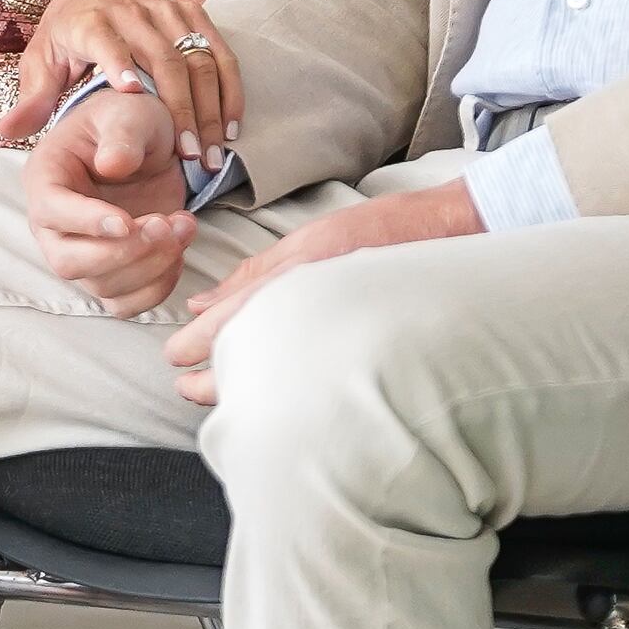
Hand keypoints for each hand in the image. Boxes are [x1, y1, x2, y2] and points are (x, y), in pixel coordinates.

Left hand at [0, 0, 242, 165]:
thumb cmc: (66, 32)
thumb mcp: (41, 60)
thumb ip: (31, 98)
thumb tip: (5, 131)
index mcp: (89, 19)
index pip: (105, 40)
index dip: (117, 62)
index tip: (130, 95)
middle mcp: (131, 9)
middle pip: (163, 58)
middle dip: (180, 109)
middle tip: (189, 155)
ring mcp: (166, 8)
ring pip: (196, 57)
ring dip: (209, 106)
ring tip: (212, 151)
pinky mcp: (191, 11)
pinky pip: (219, 50)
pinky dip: (228, 88)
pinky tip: (231, 126)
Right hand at [25, 79, 196, 313]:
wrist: (149, 144)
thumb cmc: (128, 122)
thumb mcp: (128, 112)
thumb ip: (121, 136)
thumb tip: (112, 165)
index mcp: (46, 178)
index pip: (52, 212)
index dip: (87, 222)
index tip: (127, 222)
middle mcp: (55, 225)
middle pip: (69, 262)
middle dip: (122, 253)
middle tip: (164, 225)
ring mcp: (82, 253)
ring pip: (103, 286)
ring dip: (150, 266)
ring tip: (184, 224)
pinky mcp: (113, 273)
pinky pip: (127, 302)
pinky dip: (158, 287)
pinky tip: (179, 251)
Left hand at [160, 179, 476, 405]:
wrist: (452, 241)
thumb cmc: (379, 234)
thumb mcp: (307, 243)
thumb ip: (253, 276)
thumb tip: (200, 303)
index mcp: (296, 284)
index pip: (231, 324)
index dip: (197, 345)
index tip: (176, 356)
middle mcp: (314, 316)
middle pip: (248, 364)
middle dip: (211, 383)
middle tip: (186, 389)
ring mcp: (338, 339)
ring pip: (275, 379)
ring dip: (243, 388)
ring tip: (217, 393)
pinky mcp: (361, 356)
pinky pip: (307, 379)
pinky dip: (282, 387)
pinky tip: (271, 391)